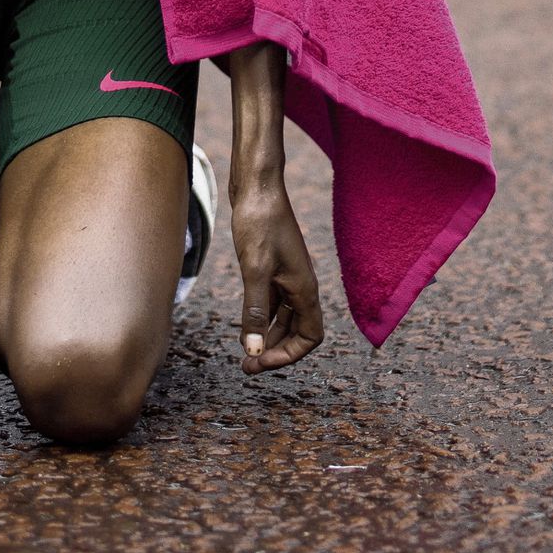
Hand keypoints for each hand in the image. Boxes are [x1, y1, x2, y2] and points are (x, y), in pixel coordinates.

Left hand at [229, 175, 323, 374]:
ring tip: (244, 353)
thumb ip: (254, 311)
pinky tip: (242, 325)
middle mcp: (300, 285)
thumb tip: (252, 351)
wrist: (256, 186)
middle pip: (296, 331)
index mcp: (304, 288)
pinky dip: (260, 317)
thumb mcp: (254, 269)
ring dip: (266, 336)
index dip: (289, 354)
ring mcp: (286, 275)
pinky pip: (271, 302)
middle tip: (248, 367)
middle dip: (274, 351)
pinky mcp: (272, 266)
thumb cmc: (259, 223)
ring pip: (282, 318)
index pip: (310, 336)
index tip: (261, 361)